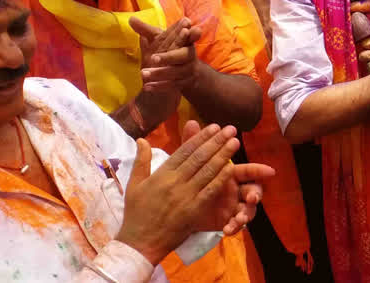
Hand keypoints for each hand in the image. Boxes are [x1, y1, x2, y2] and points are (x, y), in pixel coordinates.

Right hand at [115, 122, 272, 264]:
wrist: (139, 242)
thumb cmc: (136, 214)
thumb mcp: (134, 185)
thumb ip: (141, 161)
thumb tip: (141, 139)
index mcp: (161, 174)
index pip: (184, 151)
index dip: (200, 137)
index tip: (213, 127)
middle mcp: (174, 182)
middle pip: (199, 157)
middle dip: (216, 141)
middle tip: (230, 129)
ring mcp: (185, 196)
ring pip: (207, 171)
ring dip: (223, 155)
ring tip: (235, 142)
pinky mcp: (193, 210)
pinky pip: (210, 191)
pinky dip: (221, 178)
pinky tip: (232, 168)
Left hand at [131, 17, 202, 94]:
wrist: (187, 72)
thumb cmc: (171, 50)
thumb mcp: (160, 39)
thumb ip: (147, 30)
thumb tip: (131, 19)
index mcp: (186, 41)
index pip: (190, 35)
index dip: (190, 33)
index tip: (186, 29)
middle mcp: (190, 54)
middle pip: (183, 55)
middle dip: (169, 56)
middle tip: (153, 58)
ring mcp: (189, 69)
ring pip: (176, 72)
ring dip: (160, 73)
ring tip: (143, 74)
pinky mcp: (186, 83)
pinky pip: (173, 85)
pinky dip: (160, 86)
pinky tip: (147, 86)